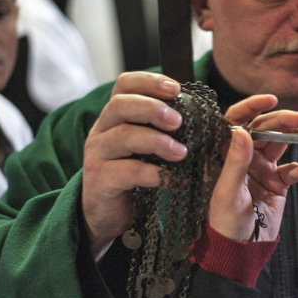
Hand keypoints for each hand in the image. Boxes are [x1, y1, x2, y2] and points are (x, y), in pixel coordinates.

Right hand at [81, 72, 185, 251]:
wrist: (109, 215)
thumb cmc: (134, 175)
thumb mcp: (147, 146)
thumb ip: (163, 129)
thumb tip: (199, 115)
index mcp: (115, 116)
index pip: (124, 85)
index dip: (149, 81)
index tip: (176, 89)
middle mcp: (101, 130)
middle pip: (120, 105)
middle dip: (152, 108)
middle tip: (179, 121)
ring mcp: (97, 155)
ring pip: (123, 136)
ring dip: (157, 141)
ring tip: (181, 153)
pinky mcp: (100, 180)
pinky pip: (126, 171)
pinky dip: (153, 173)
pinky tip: (171, 179)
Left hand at [208, 95, 297, 241]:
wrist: (240, 250)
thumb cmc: (224, 223)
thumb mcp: (227, 193)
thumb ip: (235, 162)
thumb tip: (241, 131)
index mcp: (224, 155)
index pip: (235, 122)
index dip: (251, 107)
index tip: (269, 100)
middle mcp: (243, 157)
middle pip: (263, 129)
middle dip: (281, 120)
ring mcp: (261, 168)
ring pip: (280, 143)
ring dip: (295, 137)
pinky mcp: (277, 182)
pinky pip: (292, 170)